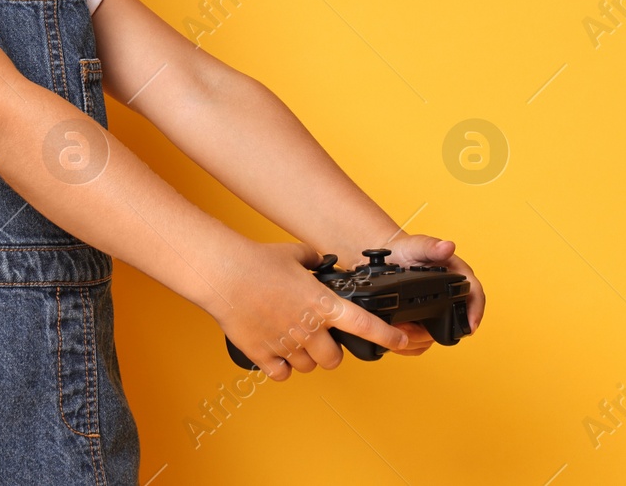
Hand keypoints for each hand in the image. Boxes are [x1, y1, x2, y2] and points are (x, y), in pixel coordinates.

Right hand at [209, 240, 411, 380]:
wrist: (224, 273)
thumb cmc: (257, 260)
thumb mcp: (295, 252)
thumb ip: (314, 261)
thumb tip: (319, 261)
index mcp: (323, 304)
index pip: (365, 325)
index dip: (387, 336)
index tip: (401, 341)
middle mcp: (309, 328)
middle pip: (334, 359)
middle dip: (330, 352)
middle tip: (319, 339)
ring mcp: (286, 344)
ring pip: (308, 367)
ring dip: (305, 358)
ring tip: (293, 340)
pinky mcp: (263, 354)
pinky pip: (282, 374)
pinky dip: (281, 367)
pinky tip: (276, 351)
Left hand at [342, 233, 484, 355]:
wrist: (389, 258)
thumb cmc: (405, 250)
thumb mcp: (416, 246)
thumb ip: (431, 247)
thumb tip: (448, 246)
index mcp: (457, 274)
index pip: (474, 294)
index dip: (475, 311)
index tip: (470, 327)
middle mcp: (452, 293)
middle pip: (458, 319)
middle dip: (438, 331)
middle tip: (416, 333)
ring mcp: (441, 307)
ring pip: (440, 332)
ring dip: (422, 337)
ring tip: (404, 333)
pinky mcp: (428, 318)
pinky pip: (426, 337)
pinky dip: (414, 339)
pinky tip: (402, 336)